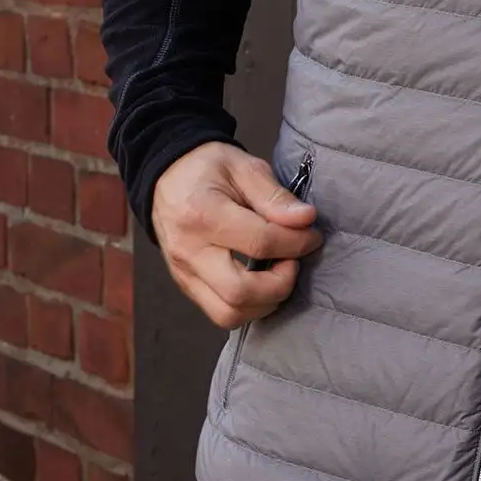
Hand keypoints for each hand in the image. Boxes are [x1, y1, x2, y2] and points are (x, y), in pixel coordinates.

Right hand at [151, 141, 322, 328]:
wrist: (167, 175)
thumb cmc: (207, 167)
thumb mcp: (243, 167)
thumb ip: (274, 196)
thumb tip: (306, 219)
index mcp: (203, 215)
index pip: (260, 243)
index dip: (297, 243)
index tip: (313, 236)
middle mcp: (189, 251)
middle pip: (240, 292)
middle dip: (280, 284)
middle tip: (294, 261)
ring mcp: (184, 273)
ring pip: (228, 313)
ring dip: (265, 302)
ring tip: (279, 273)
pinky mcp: (186, 285)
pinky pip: (219, 312)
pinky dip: (249, 306)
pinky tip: (263, 282)